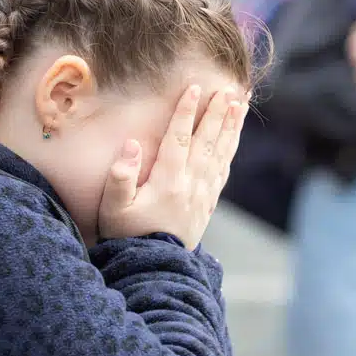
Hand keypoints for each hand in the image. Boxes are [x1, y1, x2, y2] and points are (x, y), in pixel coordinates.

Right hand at [98, 85, 247, 248]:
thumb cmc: (127, 236)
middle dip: (217, 113)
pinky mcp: (207, 204)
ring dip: (231, 127)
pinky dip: (230, 150)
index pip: (179, 138)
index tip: (194, 88)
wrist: (154, 268)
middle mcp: (190, 184)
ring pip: (220, 153)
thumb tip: (131, 143)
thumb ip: (120, 176)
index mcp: (167, 181)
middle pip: (206, 140)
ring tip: (241, 105)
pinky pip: (224, 171)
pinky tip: (234, 138)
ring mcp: (202, 194)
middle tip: (228, 89)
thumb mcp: (114, 209)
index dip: (186, 112)